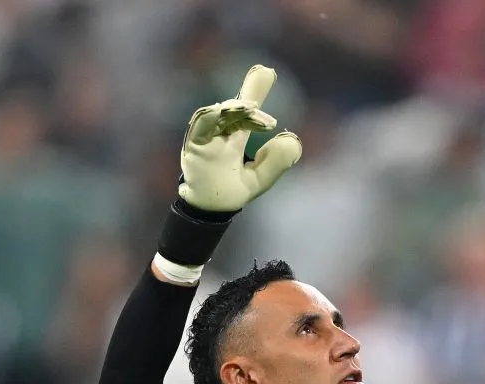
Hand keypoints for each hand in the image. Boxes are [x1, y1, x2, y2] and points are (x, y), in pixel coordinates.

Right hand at [178, 65, 302, 211]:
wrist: (211, 211)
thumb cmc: (232, 192)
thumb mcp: (261, 178)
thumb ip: (277, 161)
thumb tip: (290, 137)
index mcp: (235, 137)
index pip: (246, 111)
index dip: (255, 90)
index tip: (268, 71)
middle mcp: (220, 132)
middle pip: (234, 106)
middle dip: (250, 90)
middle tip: (265, 74)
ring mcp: (206, 137)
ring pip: (219, 112)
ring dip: (235, 107)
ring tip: (253, 107)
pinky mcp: (194, 145)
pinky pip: (200, 124)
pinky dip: (212, 114)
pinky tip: (226, 109)